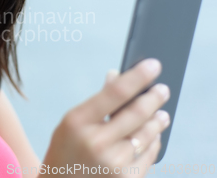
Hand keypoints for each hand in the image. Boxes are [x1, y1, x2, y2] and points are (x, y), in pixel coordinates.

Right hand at [40, 59, 169, 176]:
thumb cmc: (66, 151)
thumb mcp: (72, 122)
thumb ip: (97, 101)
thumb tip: (118, 76)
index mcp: (78, 122)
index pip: (115, 93)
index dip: (138, 77)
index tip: (154, 65)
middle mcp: (96, 142)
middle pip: (137, 112)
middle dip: (154, 97)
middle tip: (163, 89)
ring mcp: (113, 163)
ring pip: (147, 133)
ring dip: (158, 120)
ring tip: (162, 113)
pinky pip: (149, 154)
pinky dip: (153, 142)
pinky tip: (153, 135)